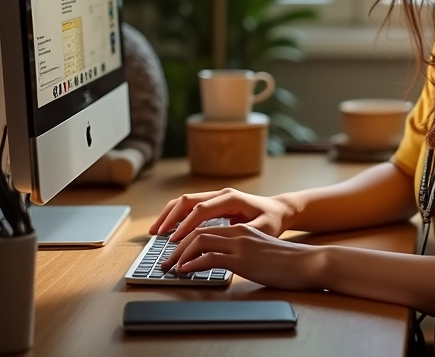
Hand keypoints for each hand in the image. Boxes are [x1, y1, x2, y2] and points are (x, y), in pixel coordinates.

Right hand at [148, 188, 292, 241]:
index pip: (202, 209)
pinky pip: (190, 206)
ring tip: (155, 231)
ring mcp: (216, 197)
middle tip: (157, 235)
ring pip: (186, 201)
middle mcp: (221, 194)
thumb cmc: (272, 221)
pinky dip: (176, 216)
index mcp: (231, 199)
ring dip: (169, 215)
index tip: (173, 239)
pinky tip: (167, 229)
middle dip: (171, 217)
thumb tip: (223, 239)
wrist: (279, 210)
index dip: (186, 224)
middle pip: (189, 200)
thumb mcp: (262, 229)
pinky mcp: (214, 203)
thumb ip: (243, 233)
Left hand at [161, 223, 322, 289]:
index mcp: (241, 228)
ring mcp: (240, 243)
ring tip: (170, 267)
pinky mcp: (242, 258)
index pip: (206, 226)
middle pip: (198, 230)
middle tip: (165, 260)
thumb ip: (242, 251)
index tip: (174, 249)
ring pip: (200, 241)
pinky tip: (185, 271)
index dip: (186, 235)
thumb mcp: (260, 251)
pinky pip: (210, 257)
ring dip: (180, 254)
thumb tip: (223, 261)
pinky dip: (193, 264)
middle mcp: (238, 231)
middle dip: (177, 245)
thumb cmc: (286, 260)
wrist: (306, 262)